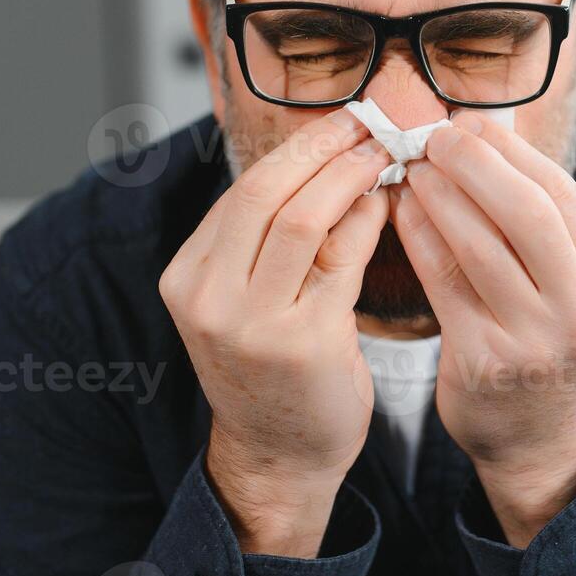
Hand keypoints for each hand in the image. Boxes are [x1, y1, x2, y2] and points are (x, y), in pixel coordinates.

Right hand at [159, 108, 392, 556]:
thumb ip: (267, 238)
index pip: (243, 190)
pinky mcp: (303, 344)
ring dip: (350, 175)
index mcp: (187, 278)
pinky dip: (367, 221)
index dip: (298, 147)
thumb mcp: (245, 298)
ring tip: (385, 151)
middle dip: (324, 146)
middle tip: (369, 119)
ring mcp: (252, 323)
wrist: (278, 456)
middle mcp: (209, 298)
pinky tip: (388, 202)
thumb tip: (325, 155)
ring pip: (303, 219)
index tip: (340, 120)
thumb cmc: (271, 369)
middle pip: (266, 192)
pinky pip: (342, 261)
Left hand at [390, 112, 575, 546]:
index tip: (469, 122)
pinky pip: (444, 284)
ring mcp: (535, 340)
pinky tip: (402, 211)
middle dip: (474, 164)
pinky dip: (420, 238)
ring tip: (413, 167)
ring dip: (439, 196)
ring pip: (478, 246)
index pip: (559, 192)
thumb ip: (544, 214)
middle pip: (525, 213)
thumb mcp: (574, 279)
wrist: (542, 437)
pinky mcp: (485, 363)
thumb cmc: (551, 335)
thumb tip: (488, 128)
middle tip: (434, 136)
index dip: (508, 150)